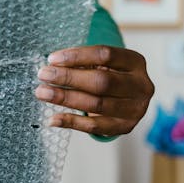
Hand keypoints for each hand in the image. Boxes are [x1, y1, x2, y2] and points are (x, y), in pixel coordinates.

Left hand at [34, 45, 153, 135]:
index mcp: (135, 62)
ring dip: (66, 98)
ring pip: (97, 104)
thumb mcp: (104, 64)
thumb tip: (53, 65)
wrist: (129, 100)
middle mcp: (141, 85)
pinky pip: (95, 127)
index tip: (52, 59)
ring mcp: (135, 109)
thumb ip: (83, 63)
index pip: (105, 55)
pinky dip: (71, 122)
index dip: (77, 56)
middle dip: (69, 78)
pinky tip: (53, 119)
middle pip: (101, 81)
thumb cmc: (110, 76)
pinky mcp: (125, 127)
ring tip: (42, 93)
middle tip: (43, 75)